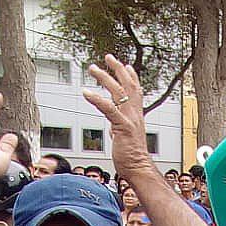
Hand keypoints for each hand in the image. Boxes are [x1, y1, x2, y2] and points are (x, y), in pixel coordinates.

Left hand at [83, 55, 154, 181]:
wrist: (138, 168)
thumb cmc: (131, 157)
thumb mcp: (124, 137)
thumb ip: (119, 128)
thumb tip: (113, 127)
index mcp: (136, 116)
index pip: (136, 91)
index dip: (131, 76)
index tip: (125, 65)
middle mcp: (135, 114)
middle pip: (128, 85)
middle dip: (118, 69)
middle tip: (108, 57)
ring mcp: (129, 119)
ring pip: (118, 92)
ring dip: (105, 78)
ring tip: (94, 68)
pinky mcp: (122, 127)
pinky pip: (109, 109)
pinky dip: (97, 99)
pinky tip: (87, 92)